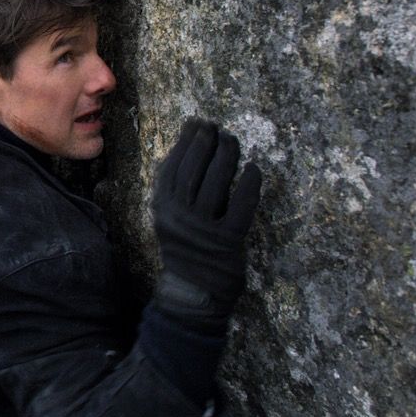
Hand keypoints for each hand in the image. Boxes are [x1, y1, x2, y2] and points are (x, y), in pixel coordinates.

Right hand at [150, 119, 262, 330]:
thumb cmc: (184, 249)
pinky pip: (242, 206)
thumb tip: (188, 149)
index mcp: (162, 208)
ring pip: (218, 182)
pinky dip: (249, 185)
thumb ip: (175, 190)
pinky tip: (254, 169)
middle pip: (195, 169)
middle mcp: (179, 216)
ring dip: (227, 156)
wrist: (194, 293)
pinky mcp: (228, 240)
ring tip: (233, 141)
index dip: (186, 140)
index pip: (173, 165)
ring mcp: (204, 229)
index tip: (198, 123)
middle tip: (218, 128)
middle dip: (207, 142)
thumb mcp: (169, 218)